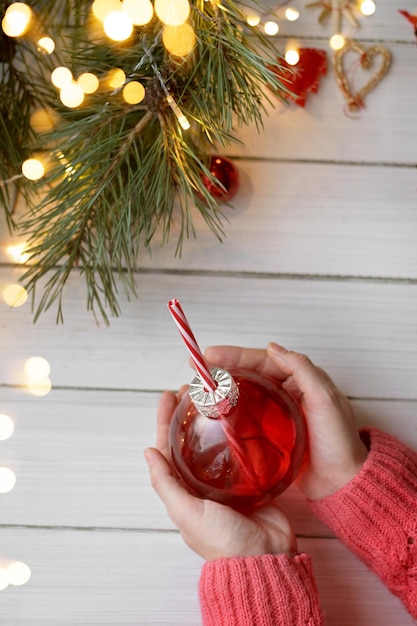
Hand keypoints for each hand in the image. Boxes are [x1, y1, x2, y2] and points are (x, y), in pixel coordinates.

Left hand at [144, 388, 296, 560]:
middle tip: (192, 389)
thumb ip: (166, 483)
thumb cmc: (222, 540)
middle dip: (188, 414)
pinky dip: (238, 433)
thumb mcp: (186, 511)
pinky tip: (241, 416)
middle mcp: (202, 483)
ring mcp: (227, 481)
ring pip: (215, 441)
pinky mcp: (250, 480)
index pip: (168, 447)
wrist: (264, 557)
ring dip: (212, 419)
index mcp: (183, 490)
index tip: (168, 396)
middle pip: (191, 439)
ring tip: (214, 396)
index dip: (166, 421)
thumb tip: (147, 451)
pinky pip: (242, 451)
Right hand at [203, 343, 368, 501]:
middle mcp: (287, 391)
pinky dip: (228, 412)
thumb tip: (273, 347)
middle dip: (222, 368)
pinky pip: (245, 417)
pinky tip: (213, 414)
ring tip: (198, 387)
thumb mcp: (325, 400)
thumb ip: (302, 370)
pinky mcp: (270, 434)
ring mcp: (276, 413)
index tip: (210, 355)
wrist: (342, 483)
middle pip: (249, 374)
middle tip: (196, 367)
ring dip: (222, 388)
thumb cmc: (338, 442)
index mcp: (300, 378)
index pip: (262, 360)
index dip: (235, 355)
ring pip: (244, 393)